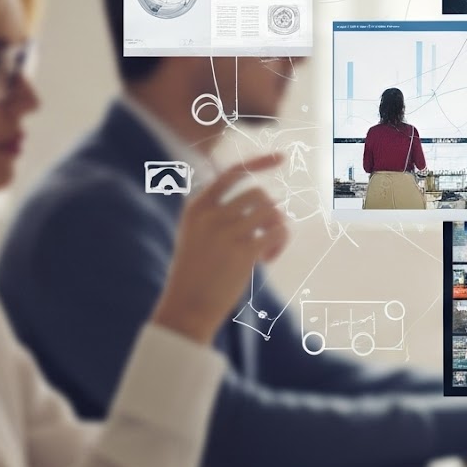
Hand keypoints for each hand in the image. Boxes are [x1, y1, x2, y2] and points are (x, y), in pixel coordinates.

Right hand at [152, 155, 288, 342]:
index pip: (231, 174)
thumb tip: (263, 203)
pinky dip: (279, 244)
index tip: (280, 158)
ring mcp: (226, 232)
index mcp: (196, 208)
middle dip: (269, 212)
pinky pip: (277, 233)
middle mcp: (210, 215)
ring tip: (266, 250)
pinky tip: (267, 260)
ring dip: (277, 229)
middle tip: (265, 236)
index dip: (258, 163)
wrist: (186, 308)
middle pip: (259, 194)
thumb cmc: (194, 274)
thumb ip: (218, 215)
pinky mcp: (243, 252)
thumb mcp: (195, 236)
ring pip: (272, 212)